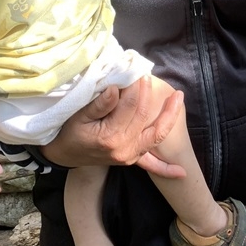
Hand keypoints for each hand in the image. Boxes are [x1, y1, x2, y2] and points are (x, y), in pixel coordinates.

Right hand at [40, 76, 185, 177]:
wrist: (64, 154)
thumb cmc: (69, 132)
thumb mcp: (78, 116)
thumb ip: (99, 105)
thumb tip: (115, 89)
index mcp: (110, 137)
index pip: (130, 107)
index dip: (134, 88)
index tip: (136, 73)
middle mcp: (124, 149)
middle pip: (143, 117)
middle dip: (148, 95)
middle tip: (149, 77)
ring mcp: (129, 156)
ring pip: (155, 135)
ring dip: (169, 117)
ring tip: (179, 98)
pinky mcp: (131, 159)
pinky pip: (151, 165)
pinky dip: (165, 168)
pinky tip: (182, 172)